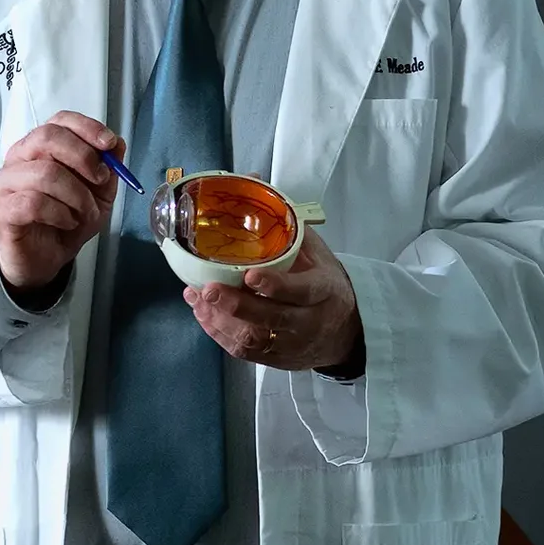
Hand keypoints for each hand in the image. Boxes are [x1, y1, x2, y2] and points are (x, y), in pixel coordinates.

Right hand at [0, 112, 123, 299]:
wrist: (45, 259)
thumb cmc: (66, 221)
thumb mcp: (98, 195)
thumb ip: (108, 169)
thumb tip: (118, 143)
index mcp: (42, 146)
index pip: (59, 121)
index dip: (86, 127)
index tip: (108, 144)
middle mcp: (20, 157)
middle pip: (47, 137)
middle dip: (82, 157)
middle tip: (100, 179)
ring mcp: (7, 183)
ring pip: (44, 173)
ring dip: (76, 195)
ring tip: (84, 212)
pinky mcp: (1, 209)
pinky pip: (32, 203)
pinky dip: (59, 214)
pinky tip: (67, 222)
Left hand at [186, 228, 364, 373]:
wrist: (346, 332)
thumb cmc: (326, 285)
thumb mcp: (319, 255)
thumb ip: (289, 229)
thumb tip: (255, 185)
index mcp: (323, 291)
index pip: (301, 291)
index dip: (275, 286)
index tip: (250, 275)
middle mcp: (308, 321)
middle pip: (271, 318)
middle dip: (236, 305)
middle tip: (208, 290)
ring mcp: (291, 344)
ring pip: (253, 339)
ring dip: (220, 321)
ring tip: (197, 300)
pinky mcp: (276, 359)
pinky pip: (244, 353)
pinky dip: (219, 333)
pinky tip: (203, 314)